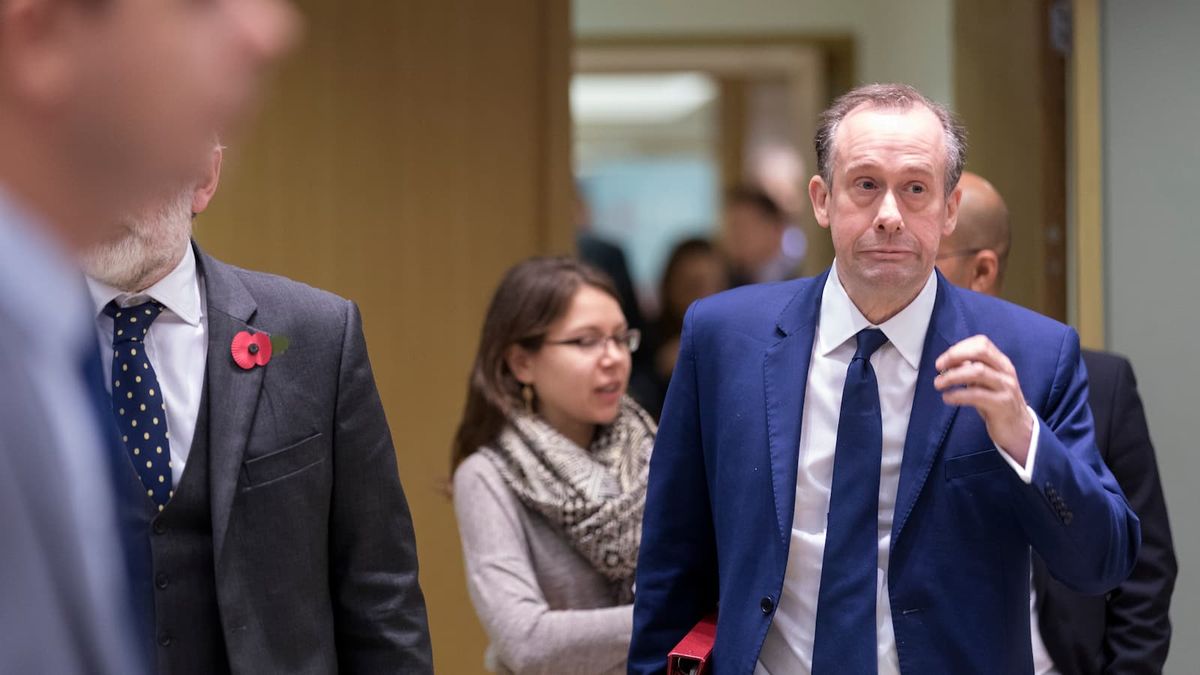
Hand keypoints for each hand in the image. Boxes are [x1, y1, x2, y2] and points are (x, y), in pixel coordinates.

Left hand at [934, 335, 1033, 464]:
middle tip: (939, 367)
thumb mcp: (986, 383)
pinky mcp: (1002, 404)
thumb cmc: (997, 404)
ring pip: (978, 372)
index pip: (982, 343)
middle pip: (981, 352)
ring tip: (939, 384)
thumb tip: (949, 361)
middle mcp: (1006, 371)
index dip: (959, 348)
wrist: (1018, 430)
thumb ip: (972, 370)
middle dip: (955, 356)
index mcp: (1002, 363)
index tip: (943, 360)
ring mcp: (1006, 387)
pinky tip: (948, 398)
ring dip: (953, 376)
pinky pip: (977, 395)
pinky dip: (958, 394)